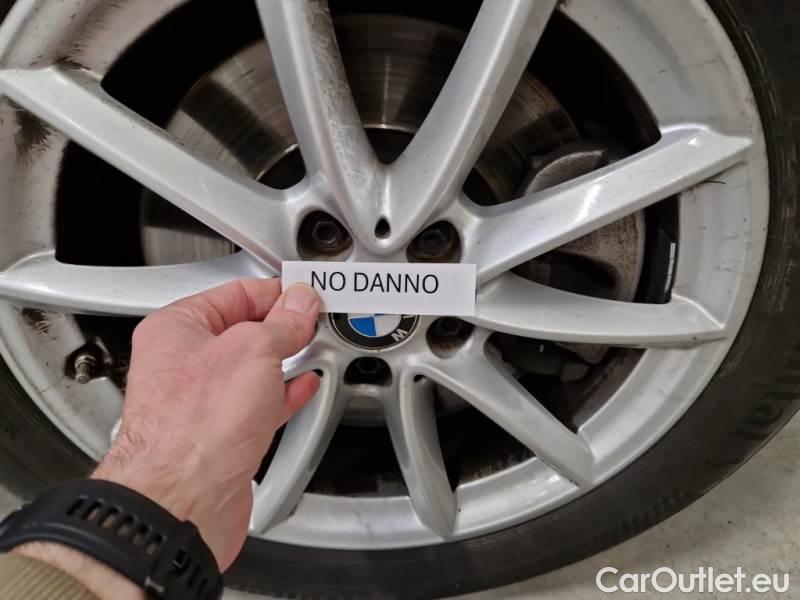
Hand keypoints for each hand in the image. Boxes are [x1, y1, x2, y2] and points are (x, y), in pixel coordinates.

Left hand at [92, 279, 320, 569]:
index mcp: (175, 330)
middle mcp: (181, 365)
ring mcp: (199, 403)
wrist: (184, 500)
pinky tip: (302, 387)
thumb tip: (299, 305)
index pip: (233, 294)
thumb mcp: (254, 351)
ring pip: (250, 370)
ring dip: (284, 360)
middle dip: (280, 327)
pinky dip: (281, 394)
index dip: (274, 292)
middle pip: (241, 332)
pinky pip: (256, 404)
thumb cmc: (194, 428)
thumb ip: (282, 324)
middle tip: (313, 321)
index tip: (304, 295)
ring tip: (313, 349)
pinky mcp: (218, 436)